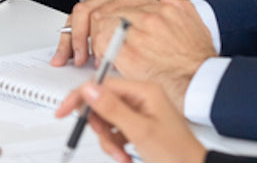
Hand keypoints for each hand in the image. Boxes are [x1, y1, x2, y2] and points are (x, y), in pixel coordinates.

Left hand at [54, 0, 213, 110]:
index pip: (114, 0)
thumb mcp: (193, 23)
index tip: (93, 30)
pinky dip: (93, 52)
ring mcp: (135, 30)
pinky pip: (100, 44)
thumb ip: (177, 6)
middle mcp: (144, 13)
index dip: (97, 17)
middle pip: (98, 9)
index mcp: (156, 5)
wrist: (203, 82)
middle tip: (77, 47)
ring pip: (96, 23)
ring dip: (85, 41)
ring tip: (84, 56)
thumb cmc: (198, 60)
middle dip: (82, 29)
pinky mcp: (128, 52)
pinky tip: (95, 63)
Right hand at [55, 78, 206, 162]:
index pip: (102, 85)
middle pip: (102, 103)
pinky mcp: (138, 126)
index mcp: (144, 91)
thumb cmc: (177, 153)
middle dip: (100, 127)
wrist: (192, 171)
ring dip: (108, 141)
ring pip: (107, 121)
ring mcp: (140, 113)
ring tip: (121, 153)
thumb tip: (90, 89)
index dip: (81, 98)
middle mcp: (141, 98)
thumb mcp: (139, 131)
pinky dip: (115, 145)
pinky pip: (115, 132)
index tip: (64, 111)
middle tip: (107, 140)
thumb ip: (112, 109)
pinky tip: (125, 154)